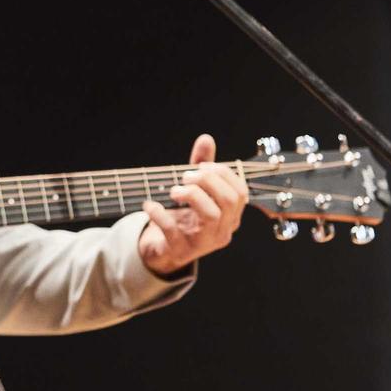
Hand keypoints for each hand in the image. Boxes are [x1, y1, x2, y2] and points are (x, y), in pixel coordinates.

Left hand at [138, 134, 247, 274]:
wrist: (162, 249)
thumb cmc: (184, 217)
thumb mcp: (193, 190)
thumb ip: (200, 166)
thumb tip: (207, 139)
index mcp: (230, 216)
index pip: (240, 192)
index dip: (222, 174)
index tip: (201, 166)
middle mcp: (223, 230)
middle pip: (230, 201)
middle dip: (208, 181)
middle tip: (185, 177)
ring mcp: (204, 243)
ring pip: (212, 215)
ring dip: (192, 195)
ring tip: (174, 191)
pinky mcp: (180, 251)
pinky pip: (174, 231)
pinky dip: (160, 214)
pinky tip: (150, 204)